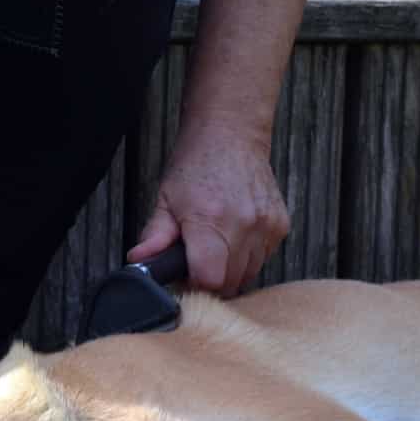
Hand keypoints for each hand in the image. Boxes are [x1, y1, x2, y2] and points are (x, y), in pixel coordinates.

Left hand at [128, 136, 289, 296]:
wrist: (231, 134)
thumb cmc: (196, 165)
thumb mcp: (165, 199)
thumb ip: (154, 235)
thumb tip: (139, 261)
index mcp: (210, 220)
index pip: (209, 280)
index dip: (194, 286)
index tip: (185, 278)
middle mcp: (244, 225)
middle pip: (229, 283)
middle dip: (210, 280)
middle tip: (196, 261)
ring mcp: (266, 226)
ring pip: (248, 274)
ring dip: (230, 269)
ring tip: (215, 245)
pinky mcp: (280, 225)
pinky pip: (263, 258)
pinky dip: (247, 256)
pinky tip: (234, 235)